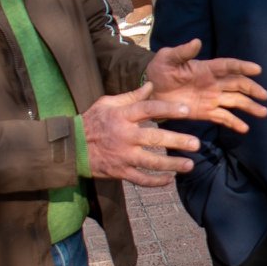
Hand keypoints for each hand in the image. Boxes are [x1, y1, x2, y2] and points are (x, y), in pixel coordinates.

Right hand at [81, 82, 203, 184]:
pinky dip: (155, 181)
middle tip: (196, 143)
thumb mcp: (107, 103)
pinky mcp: (119, 171)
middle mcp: (124, 136)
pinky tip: (169, 179)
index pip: (148, 109)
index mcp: (121, 116)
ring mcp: (121, 156)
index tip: (187, 110)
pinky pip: (139, 179)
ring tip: (190, 165)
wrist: (70, 147)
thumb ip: (131, 96)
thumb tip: (151, 84)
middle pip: (154, 138)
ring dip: (171, 164)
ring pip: (150, 162)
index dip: (168, 109)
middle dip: (176, 141)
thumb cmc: (92, 121)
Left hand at [144, 39, 266, 131]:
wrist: (150, 91)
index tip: (258, 70)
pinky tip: (245, 128)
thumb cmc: (160, 70)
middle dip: (252, 89)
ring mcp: (211, 99)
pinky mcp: (205, 112)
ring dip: (249, 106)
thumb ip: (183, 51)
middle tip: (265, 96)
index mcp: (206, 68)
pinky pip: (223, 117)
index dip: (243, 67)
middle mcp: (213, 83)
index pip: (228, 66)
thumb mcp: (168, 58)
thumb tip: (197, 42)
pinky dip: (234, 123)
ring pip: (235, 102)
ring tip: (263, 112)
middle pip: (237, 85)